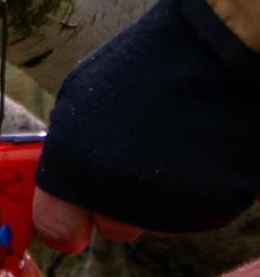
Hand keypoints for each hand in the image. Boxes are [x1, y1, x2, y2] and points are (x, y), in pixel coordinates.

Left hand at [32, 0, 259, 245]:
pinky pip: (197, 211)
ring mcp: (167, 208)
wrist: (224, 47)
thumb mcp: (80, 101)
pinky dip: (197, 190)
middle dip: (116, 207)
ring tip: (172, 144)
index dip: (63, 226)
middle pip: (112, 229)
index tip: (68, 225)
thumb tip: (52, 187)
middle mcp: (117, 199)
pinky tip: (199, 149)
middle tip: (131, 167)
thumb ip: (64, 154)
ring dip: (159, 197)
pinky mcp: (215, 208)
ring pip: (156, 221)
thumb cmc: (150, 64)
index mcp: (74, 173)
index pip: (55, 226)